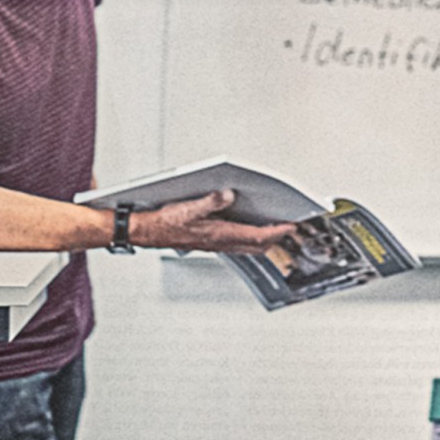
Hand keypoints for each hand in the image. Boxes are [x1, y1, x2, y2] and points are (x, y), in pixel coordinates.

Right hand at [128, 189, 297, 253]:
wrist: (148, 232)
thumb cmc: (165, 223)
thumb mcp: (188, 208)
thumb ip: (210, 201)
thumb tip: (228, 194)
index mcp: (220, 234)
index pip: (257, 235)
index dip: (276, 231)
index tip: (291, 225)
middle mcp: (220, 241)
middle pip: (256, 244)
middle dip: (275, 237)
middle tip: (288, 227)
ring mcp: (216, 243)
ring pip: (247, 245)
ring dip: (263, 238)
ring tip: (275, 228)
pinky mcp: (210, 241)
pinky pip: (237, 243)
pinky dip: (249, 237)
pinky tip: (248, 228)